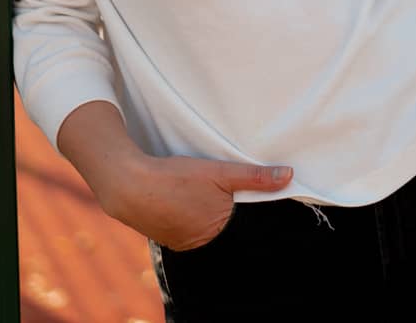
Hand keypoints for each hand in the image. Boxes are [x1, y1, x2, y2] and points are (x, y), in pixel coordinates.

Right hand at [98, 154, 293, 250]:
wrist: (127, 185)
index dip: (245, 209)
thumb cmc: (175, 178)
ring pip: (203, 227)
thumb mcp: (219, 172)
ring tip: (197, 194)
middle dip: (225, 211)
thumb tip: (289, 176)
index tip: (241, 197)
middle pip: (223, 227)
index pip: (243, 224)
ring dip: (205, 213)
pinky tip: (183, 201)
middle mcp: (200, 243)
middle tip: (214, 192)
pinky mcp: (164, 236)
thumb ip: (254, 177)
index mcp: (218, 231)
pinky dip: (188, 216)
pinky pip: (185, 228)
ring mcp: (180, 242)